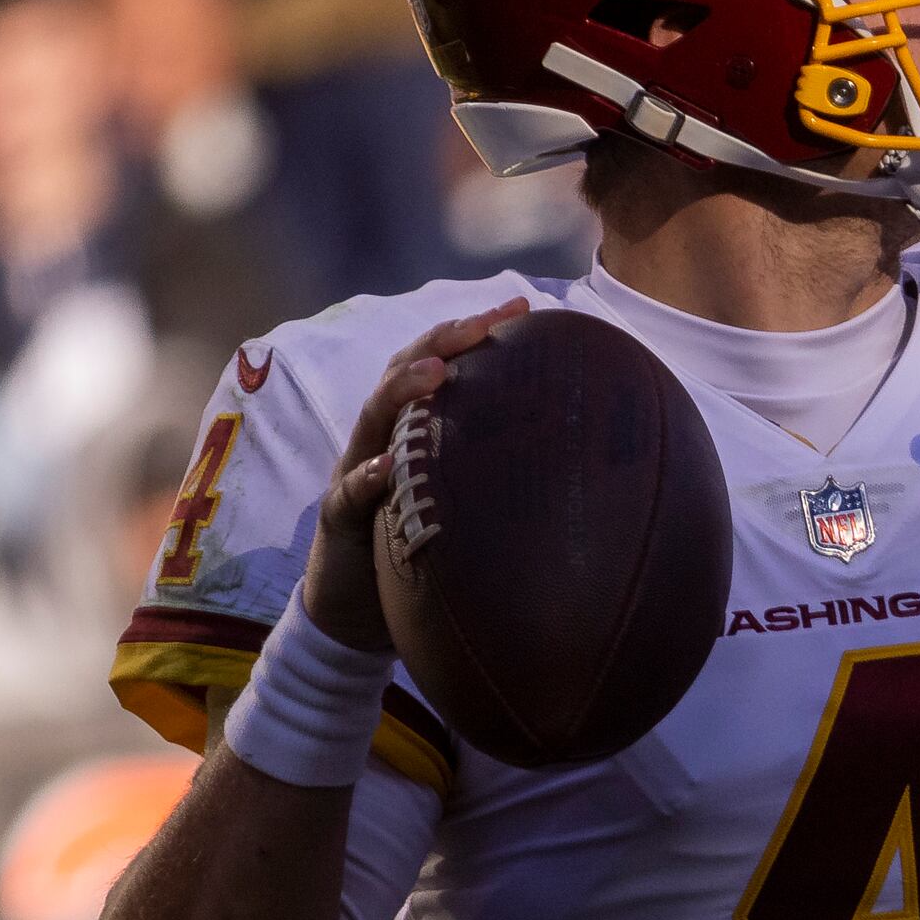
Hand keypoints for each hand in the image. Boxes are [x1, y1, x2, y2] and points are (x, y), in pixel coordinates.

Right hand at [302, 300, 528, 650]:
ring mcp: (355, 473)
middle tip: (484, 321)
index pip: (440, 364)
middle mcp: (381, 439)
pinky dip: (370, 477)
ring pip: (373, 419)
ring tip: (436, 372)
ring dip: (403, 391)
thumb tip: (581, 454)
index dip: (474, 333)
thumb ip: (496, 469)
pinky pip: (350, 493)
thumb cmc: (417, 549)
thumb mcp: (460, 500)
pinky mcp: (338, 518)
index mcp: (412, 429)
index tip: (523, 307)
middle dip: (442, 340)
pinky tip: (391, 467)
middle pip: (403, 372)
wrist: (352, 611)